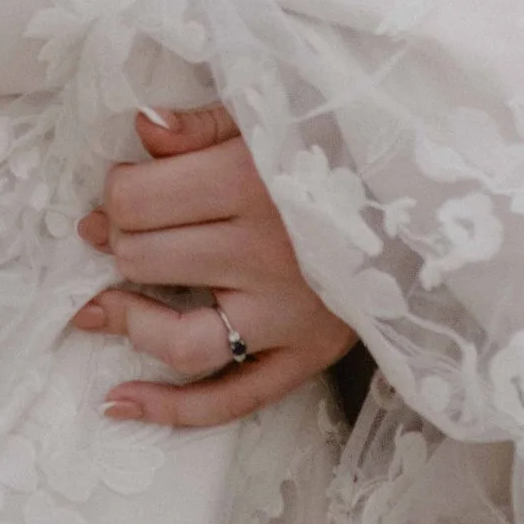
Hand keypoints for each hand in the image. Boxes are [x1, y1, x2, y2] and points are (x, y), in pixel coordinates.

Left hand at [70, 99, 356, 427]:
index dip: (116, 192)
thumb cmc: (340, 147)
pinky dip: (171, 409)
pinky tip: (119, 401)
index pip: (138, 200)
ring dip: (128, 320)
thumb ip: (204, 124)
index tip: (121, 187)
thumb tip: (141, 128)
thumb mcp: (274, 115)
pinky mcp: (307, 356)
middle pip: (146, 259)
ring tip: (95, 309)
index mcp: (248, 184)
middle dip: (117, 242)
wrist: (428, 199)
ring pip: (180, 338)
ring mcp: (286, 317)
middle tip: (110, 232)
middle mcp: (264, 256)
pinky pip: (230, 399)